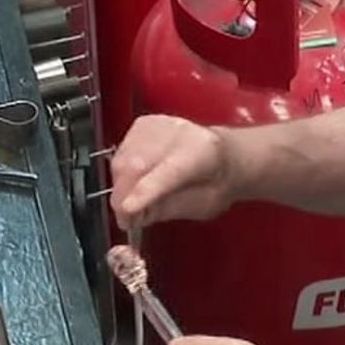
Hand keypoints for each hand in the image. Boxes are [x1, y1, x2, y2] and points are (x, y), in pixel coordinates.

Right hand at [109, 115, 236, 231]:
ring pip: (122, 159)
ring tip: (130, 204)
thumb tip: (136, 215)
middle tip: (125, 220)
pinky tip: (132, 184)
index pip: (168, 172)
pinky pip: (119, 153)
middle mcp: (178, 132)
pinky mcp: (142, 124)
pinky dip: (120, 175)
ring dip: (120, 187)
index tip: (127, 210)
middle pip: (137, 164)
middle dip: (123, 196)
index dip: (144, 191)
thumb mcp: (202, 205)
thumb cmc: (216, 183)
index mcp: (201, 153)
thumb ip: (170, 208)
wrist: (224, 154)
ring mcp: (158, 125)